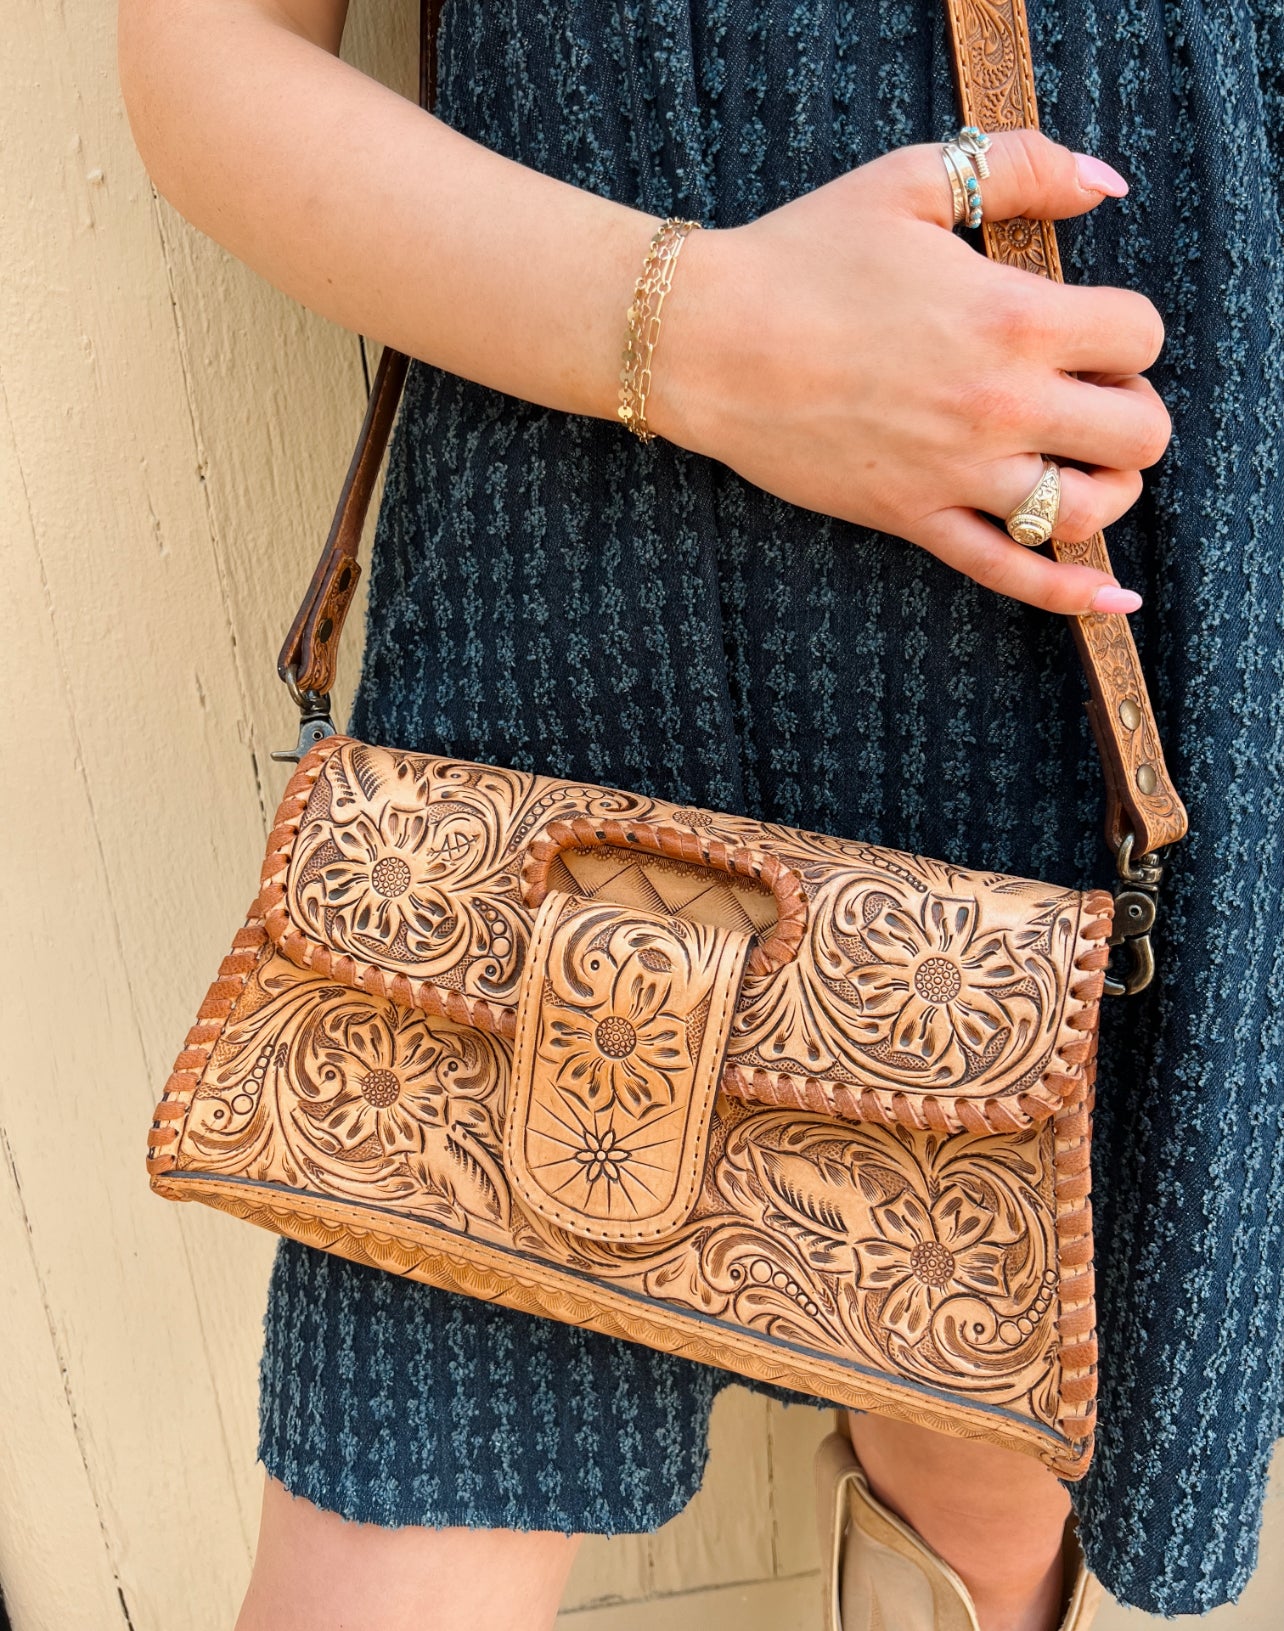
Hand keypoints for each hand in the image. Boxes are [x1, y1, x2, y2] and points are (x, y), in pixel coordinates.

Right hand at [652, 129, 1169, 614]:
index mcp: (1013, 316)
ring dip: (1108, 490)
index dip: (1128, 331)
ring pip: (1088, 510)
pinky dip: (1069, 591)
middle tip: (1088, 396)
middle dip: (1130, 411)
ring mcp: (959, 472)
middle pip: (1138, 433)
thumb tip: (1103, 184)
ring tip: (1082, 466)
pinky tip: (1112, 596)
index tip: (1091, 329)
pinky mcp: (915, 518)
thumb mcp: (913, 180)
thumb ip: (1022, 166)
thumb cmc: (802, 255)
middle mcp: (1002, 405)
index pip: (1140, 337)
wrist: (709, 340)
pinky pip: (1009, 572)